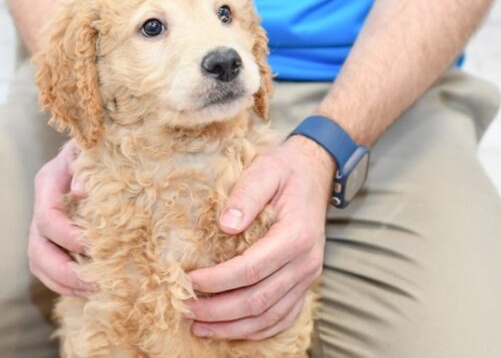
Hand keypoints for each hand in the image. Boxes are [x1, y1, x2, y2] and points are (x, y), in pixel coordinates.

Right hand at [28, 140, 94, 296]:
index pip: (48, 217)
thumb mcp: (91, 149)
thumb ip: (86, 166)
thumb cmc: (96, 147)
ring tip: (94, 291)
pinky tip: (88, 290)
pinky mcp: (51, 239)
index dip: (68, 236)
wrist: (92, 151)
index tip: (94, 248)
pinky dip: (65, 284)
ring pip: (39, 263)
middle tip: (94, 281)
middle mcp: (41, 207)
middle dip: (64, 269)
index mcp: (48, 183)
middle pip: (38, 248)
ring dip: (64, 282)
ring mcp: (42, 226)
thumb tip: (80, 192)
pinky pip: (48, 269)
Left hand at [186, 135, 334, 339]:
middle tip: (185, 308)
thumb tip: (226, 225)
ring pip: (270, 316)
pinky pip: (283, 317)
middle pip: (258, 300)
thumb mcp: (265, 170)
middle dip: (218, 310)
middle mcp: (306, 262)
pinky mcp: (305, 282)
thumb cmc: (285, 171)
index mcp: (296, 235)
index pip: (251, 269)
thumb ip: (247, 194)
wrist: (314, 173)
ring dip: (233, 327)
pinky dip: (257, 330)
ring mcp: (308, 276)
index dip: (217, 280)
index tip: (188, 280)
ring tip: (199, 327)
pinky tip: (232, 330)